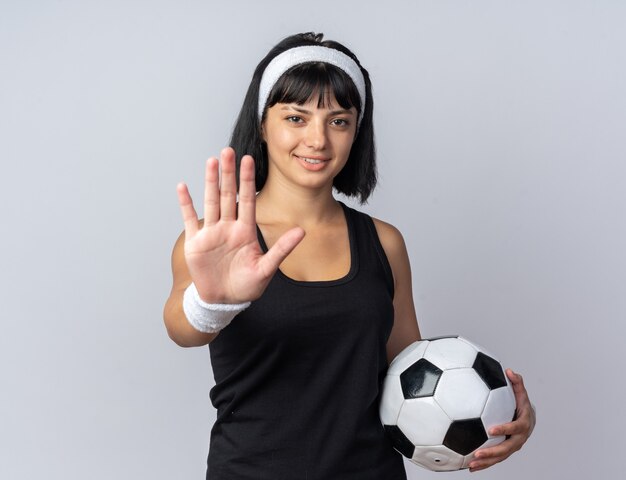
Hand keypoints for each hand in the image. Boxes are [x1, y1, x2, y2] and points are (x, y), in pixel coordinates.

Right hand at [176, 147, 304, 302]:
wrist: (223, 301)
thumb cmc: (246, 286)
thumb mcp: (266, 269)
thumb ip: (282, 249)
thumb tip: (302, 232)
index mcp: (245, 231)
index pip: (248, 200)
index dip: (248, 181)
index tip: (249, 160)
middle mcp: (228, 227)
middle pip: (227, 195)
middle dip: (228, 173)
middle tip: (228, 151)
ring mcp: (211, 233)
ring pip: (210, 201)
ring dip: (209, 182)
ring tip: (211, 161)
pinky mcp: (196, 242)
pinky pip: (190, 219)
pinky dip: (185, 203)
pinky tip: (183, 187)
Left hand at [468, 369, 535, 471]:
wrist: (528, 419)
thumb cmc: (522, 404)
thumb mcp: (521, 393)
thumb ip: (517, 382)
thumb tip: (510, 370)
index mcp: (523, 424)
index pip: (515, 428)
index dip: (505, 429)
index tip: (491, 429)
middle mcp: (518, 439)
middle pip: (506, 449)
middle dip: (492, 453)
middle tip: (478, 454)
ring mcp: (512, 447)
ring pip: (500, 457)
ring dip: (486, 463)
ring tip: (471, 465)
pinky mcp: (504, 451)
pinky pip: (494, 459)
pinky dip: (484, 464)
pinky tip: (470, 467)